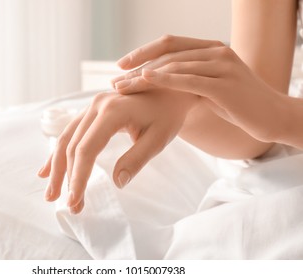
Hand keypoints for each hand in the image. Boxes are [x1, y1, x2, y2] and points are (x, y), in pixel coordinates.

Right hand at [38, 89, 196, 213]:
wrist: (170, 90)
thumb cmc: (167, 114)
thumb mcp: (158, 139)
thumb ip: (136, 159)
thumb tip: (117, 183)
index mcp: (112, 111)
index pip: (87, 150)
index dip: (78, 177)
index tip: (75, 201)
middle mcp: (96, 106)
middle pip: (72, 146)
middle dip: (68, 178)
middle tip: (69, 206)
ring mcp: (91, 106)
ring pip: (66, 139)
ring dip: (57, 168)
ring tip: (51, 194)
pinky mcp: (92, 111)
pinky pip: (70, 133)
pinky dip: (59, 153)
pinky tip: (47, 170)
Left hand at [112, 35, 288, 142]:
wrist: (271, 116)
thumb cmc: (237, 105)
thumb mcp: (209, 87)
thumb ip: (187, 81)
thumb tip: (159, 88)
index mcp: (211, 49)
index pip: (170, 43)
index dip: (143, 52)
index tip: (121, 65)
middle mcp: (216, 51)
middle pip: (167, 54)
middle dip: (136, 67)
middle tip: (115, 81)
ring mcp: (222, 65)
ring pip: (174, 65)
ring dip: (144, 76)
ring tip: (122, 87)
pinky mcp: (224, 84)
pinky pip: (188, 79)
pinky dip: (164, 79)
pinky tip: (145, 80)